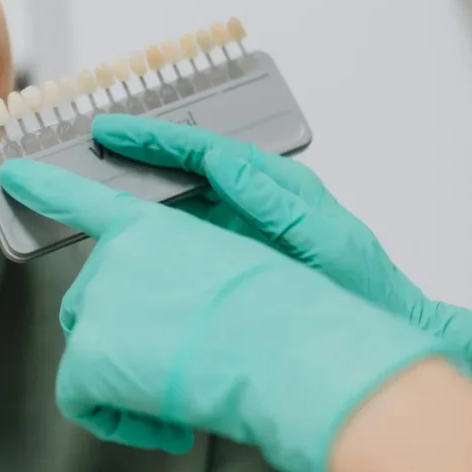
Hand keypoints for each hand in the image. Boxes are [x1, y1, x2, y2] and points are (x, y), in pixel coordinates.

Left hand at [0, 156, 446, 471]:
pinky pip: (80, 399)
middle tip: (172, 362)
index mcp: (149, 228)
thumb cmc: (281, 314)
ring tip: (179, 391)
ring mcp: (98, 302)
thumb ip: (181, 274)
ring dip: (123, 377)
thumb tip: (161, 315)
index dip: (43, 186)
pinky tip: (163, 422)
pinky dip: (118, 419)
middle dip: (121, 338)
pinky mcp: (89, 354)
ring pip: (87, 350)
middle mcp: (113, 258)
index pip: (82, 200)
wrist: (285, 346)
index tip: (12, 171)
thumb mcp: (230, 268)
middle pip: (90, 302)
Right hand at [92, 114, 471, 407]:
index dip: (154, 139)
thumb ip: (275, 201)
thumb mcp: (324, 240)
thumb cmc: (364, 291)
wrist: (381, 340)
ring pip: (177, 203)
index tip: (112, 131)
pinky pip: (182, 240)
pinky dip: (151, 234)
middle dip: (135, 156)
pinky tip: (124, 242)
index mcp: (273, 186)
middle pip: (181, 169)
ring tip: (91, 187)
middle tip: (90, 149)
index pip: (202, 151)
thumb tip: (225, 162)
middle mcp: (251, 202)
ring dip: (136, 193)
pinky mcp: (229, 262)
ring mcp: (238, 233)